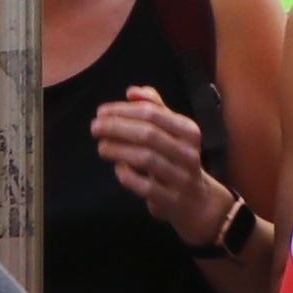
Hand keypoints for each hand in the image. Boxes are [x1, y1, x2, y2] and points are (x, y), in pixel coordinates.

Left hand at [89, 87, 232, 246]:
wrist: (198, 201)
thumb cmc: (178, 159)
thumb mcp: (174, 131)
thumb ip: (155, 107)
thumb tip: (132, 91)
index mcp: (189, 131)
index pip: (153, 113)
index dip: (123, 110)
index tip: (101, 112)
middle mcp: (188, 153)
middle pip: (148, 134)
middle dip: (117, 128)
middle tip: (95, 127)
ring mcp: (181, 178)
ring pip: (145, 158)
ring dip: (118, 149)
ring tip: (102, 146)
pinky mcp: (170, 200)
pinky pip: (144, 186)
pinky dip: (127, 174)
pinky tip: (118, 167)